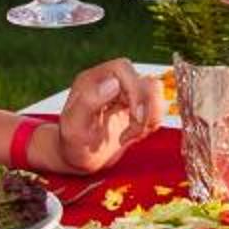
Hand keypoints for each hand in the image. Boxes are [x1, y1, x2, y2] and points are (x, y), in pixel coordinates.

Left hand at [51, 58, 159, 172]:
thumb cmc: (72, 145)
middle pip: (144, 80)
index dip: (134, 90)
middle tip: (132, 133)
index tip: (133, 117)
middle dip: (145, 109)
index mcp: (93, 80)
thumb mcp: (74, 129)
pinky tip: (133, 136)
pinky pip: (157, 106)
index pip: (123, 69)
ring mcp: (125, 93)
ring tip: (132, 135)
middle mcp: (111, 81)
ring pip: (154, 91)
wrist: (79, 160)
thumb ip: (89, 102)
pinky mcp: (136, 106)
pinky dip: (151, 123)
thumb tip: (113, 82)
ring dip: (150, 117)